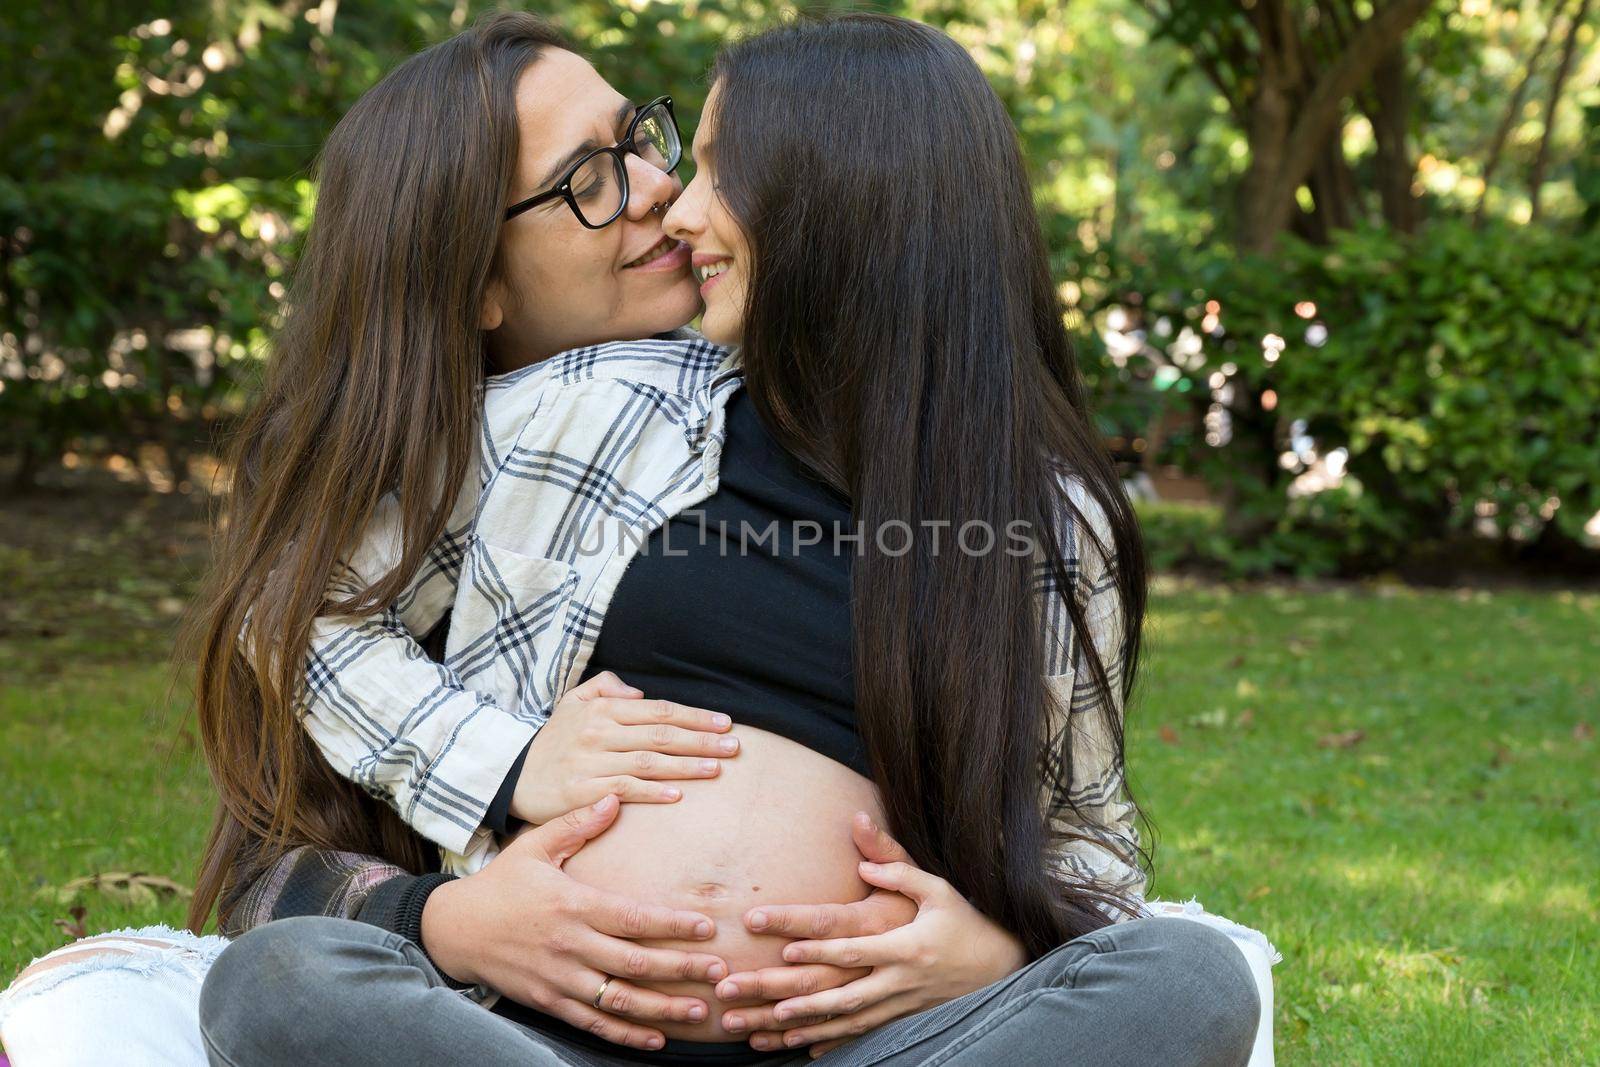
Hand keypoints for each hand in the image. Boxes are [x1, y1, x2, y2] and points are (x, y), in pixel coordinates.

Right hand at [420, 794, 731, 1050]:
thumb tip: (614, 799)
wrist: (453, 930)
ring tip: (699, 1009)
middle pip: (635, 962)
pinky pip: (594, 1024)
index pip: (632, 917)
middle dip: (681, 969)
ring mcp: (560, 979)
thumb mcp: (534, 847)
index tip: (707, 927)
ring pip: (619, 1000)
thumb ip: (576, 824)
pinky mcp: (549, 1002)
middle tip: (720, 972)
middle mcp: (570, 945)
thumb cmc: (500, 884)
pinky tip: (656, 1040)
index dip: (672, 925)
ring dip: (662, 1008)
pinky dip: (626, 1035)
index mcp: (572, 904)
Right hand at [513, 670, 740, 824]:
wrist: (511, 775)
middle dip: (701, 739)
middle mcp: (599, 732)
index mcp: (602, 710)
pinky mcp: (582, 791)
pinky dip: (652, 792)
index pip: (658, 710)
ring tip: (716, 768)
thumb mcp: (572, 702)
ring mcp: (591, 762)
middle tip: (734, 746)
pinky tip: (678, 795)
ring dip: (686, 766)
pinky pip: (624, 789)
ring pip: (648, 761)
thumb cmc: (552, 741)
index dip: (694, 716)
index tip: (724, 722)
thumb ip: (604, 688)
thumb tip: (637, 693)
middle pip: (661, 734)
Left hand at [748, 813, 1028, 1056]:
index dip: (821, 949)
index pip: (855, 947)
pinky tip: (803, 1046)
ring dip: (805, 1025)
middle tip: (752, 992)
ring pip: (845, 1021)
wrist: (999, 966)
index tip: (787, 948)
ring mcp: (900, 1005)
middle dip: (793, 996)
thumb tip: (862, 851)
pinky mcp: (901, 1018)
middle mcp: (899, 981)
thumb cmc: (965, 921)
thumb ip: (899, 869)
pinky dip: (832, 1042)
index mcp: (906, 945)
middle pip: (840, 993)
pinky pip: (861, 1034)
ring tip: (767, 1028)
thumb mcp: (939, 889)